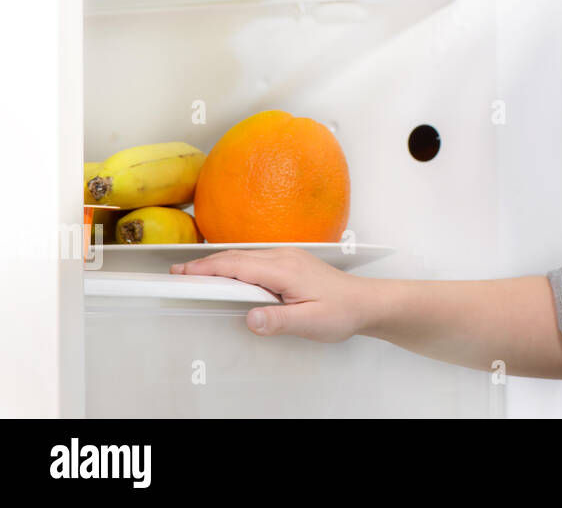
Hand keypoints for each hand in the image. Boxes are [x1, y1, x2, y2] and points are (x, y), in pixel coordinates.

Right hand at [170, 247, 373, 342]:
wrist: (366, 302)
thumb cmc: (342, 312)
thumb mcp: (310, 322)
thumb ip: (279, 320)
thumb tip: (250, 318)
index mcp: (284, 269)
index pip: (237, 265)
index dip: (206, 269)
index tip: (181, 273)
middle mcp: (284, 257)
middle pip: (236, 257)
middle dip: (205, 264)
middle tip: (177, 275)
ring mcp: (288, 257)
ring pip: (246, 257)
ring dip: (219, 264)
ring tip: (195, 276)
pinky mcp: (291, 263)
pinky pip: (256, 260)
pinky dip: (236, 266)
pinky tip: (228, 277)